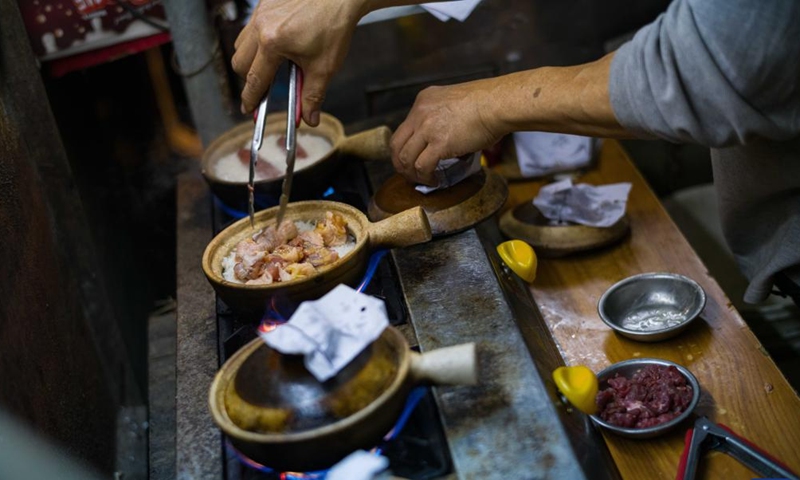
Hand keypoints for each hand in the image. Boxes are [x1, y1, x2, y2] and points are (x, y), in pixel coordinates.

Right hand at [232, 0, 365, 124]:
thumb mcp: (324, 67)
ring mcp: (260, 12)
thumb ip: (313, 95)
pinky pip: (251, 27)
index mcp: (272, 43)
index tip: (249, 110)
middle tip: (263, 88)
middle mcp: (261, 26)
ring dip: (251, 59)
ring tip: (271, 65)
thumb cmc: (334, 26)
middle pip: (239, 62)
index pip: (254, 79)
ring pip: (241, 43)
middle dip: (249, 79)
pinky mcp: (265, 3)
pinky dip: (257, 40)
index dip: (250, 99)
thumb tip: (309, 118)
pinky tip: (277, 43)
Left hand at [391, 80, 504, 185]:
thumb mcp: (455, 103)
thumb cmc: (488, 104)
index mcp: (424, 100)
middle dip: (400, 164)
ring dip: (412, 174)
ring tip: (424, 180)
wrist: (498, 103)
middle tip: (410, 174)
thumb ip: (444, 119)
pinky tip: (435, 181)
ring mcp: (427, 128)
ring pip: (405, 158)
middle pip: (396, 144)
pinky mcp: (439, 143)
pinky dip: (426, 178)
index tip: (413, 159)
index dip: (406, 148)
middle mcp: (420, 113)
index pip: (404, 129)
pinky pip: (422, 167)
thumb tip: (448, 142)